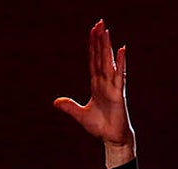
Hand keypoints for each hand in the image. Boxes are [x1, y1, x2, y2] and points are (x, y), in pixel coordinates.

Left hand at [53, 19, 133, 146]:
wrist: (111, 137)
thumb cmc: (100, 126)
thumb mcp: (80, 115)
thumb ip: (69, 107)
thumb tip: (56, 102)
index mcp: (96, 85)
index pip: (93, 61)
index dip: (92, 46)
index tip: (92, 32)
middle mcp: (105, 82)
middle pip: (101, 56)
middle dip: (99, 40)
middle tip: (99, 22)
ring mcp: (112, 86)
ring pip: (109, 61)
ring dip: (107, 46)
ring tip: (106, 30)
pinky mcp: (118, 93)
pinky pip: (119, 75)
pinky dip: (121, 62)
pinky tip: (121, 49)